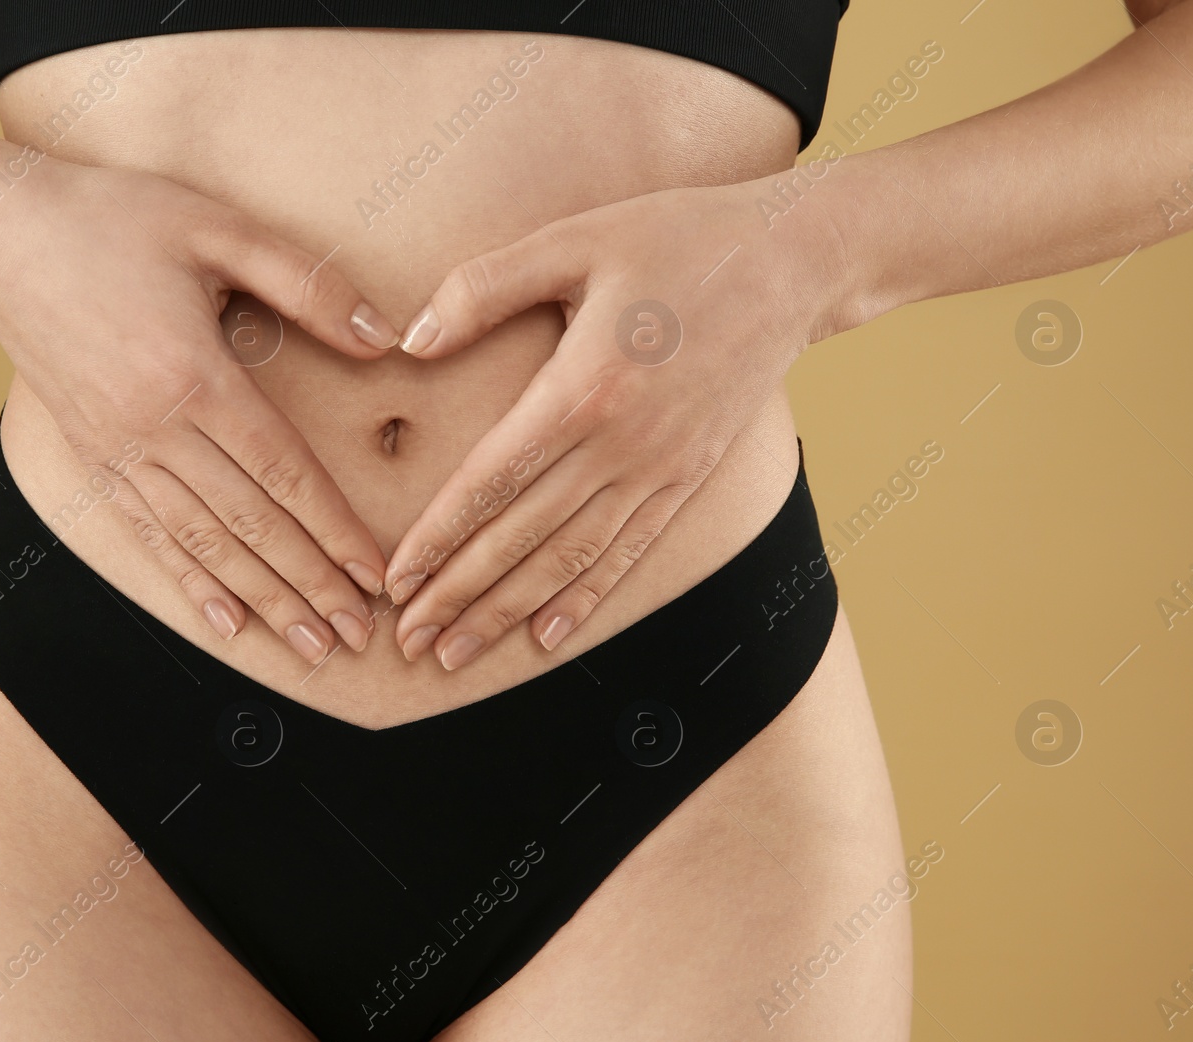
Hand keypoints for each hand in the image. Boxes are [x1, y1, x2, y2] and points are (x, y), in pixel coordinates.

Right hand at [0, 153, 399, 664]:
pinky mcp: (91, 459)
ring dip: (261, 599)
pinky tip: (224, 621)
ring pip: (203, 544)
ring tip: (310, 644)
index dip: (335, 530)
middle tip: (358, 635)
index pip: (285, 473)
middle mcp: (154, 430)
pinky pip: (147, 535)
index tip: (377, 574)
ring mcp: (117, 452)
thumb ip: (308, 284)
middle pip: (250, 525)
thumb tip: (385, 338)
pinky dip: (189, 581)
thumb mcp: (218, 228)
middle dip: (310, 584)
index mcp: (196, 377)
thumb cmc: (114, 219)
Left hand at [382, 178, 860, 669]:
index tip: (396, 581)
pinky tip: (548, 637)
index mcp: (583, 388)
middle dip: (458, 595)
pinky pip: (630, 552)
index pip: (491, 482)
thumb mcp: (574, 240)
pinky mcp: (690, 477)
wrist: (796, 260)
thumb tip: (410, 341)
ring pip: (570, 560)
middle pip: (521, 538)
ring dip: (508, 613)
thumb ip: (484, 288)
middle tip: (409, 640)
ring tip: (456, 654)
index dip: (438, 538)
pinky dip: (585, 599)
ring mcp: (661, 469)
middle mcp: (622, 445)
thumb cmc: (679, 237)